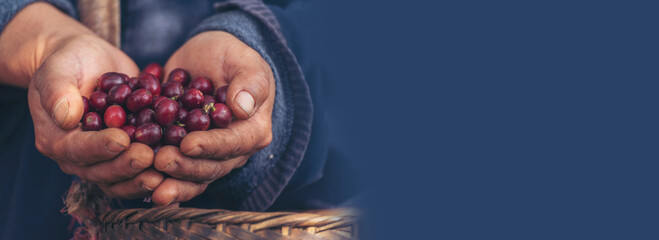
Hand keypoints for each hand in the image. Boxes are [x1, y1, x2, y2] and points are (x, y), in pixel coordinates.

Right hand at [0, 3, 162, 198]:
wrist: (88, 61)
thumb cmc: (68, 62)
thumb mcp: (58, 69)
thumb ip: (58, 92)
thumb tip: (67, 117)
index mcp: (55, 139)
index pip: (77, 149)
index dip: (100, 147)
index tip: (122, 140)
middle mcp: (78, 157)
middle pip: (101, 170)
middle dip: (126, 165)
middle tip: (149, 156)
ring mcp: (103, 159)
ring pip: (121, 177)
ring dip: (142, 176)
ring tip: (164, 169)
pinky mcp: (125, 155)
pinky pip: (138, 170)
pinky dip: (156, 170)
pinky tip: (177, 165)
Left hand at [152, 31, 274, 204]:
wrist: (206, 58)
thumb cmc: (230, 56)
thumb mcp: (243, 60)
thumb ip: (250, 83)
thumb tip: (242, 108)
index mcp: (253, 130)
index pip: (233, 143)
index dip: (211, 146)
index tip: (188, 144)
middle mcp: (233, 150)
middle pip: (211, 167)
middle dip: (185, 166)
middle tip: (159, 160)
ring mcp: (208, 156)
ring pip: (192, 177)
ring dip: (170, 181)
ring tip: (147, 180)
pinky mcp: (186, 156)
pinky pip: (173, 173)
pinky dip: (156, 178)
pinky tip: (137, 180)